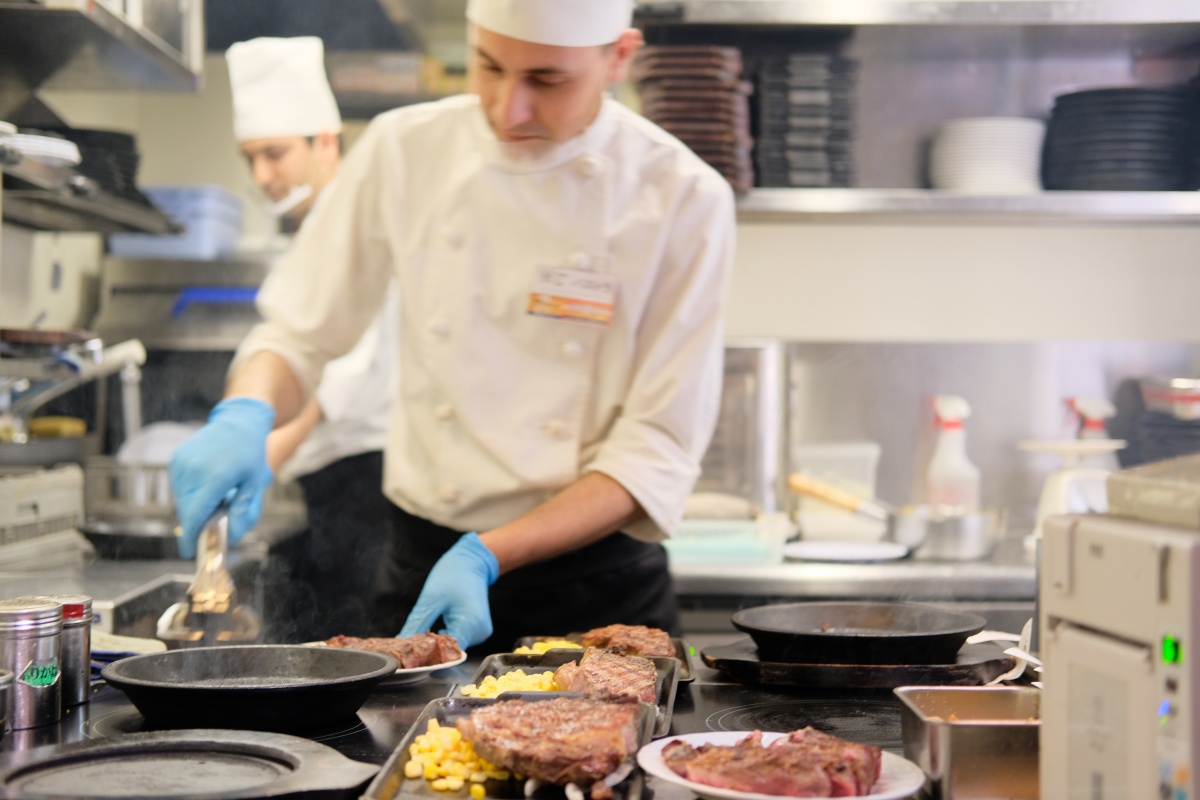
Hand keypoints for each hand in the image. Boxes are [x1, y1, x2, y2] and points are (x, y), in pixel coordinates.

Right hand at [169, 397, 275, 558]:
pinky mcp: (176, 459)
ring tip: (216, 497)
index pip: (195, 516)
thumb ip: (242, 513)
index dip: (191, 537)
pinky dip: (189, 494)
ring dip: (194, 508)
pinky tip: (207, 486)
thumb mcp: (254, 485)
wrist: (239, 422)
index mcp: (215, 478)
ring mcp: (181, 463)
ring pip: (181, 501)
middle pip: (187, 511)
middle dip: (197, 524)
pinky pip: (178, 487)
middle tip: (212, 526)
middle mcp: (193, 470)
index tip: (190, 552)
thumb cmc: (251, 454)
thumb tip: (231, 538)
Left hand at [399, 532, 498, 647]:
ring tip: (427, 628)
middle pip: (452, 651)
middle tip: (414, 639)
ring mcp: (481, 631)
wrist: (472, 561)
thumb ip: (417, 624)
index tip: (411, 654)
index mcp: (470, 624)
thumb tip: (401, 642)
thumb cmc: (453, 574)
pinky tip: (438, 626)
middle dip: (432, 648)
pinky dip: (447, 635)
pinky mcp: (478, 629)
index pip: (448, 654)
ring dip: (439, 641)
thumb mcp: (430, 598)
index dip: (429, 656)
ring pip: (455, 645)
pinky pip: (460, 638)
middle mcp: (479, 632)